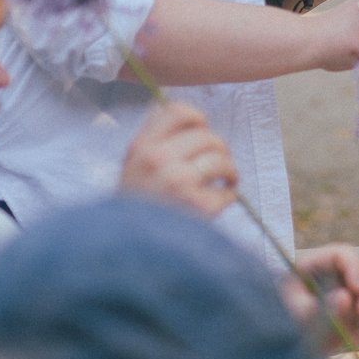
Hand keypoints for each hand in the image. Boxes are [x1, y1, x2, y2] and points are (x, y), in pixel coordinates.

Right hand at [117, 101, 237, 217]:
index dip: (197, 118)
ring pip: (222, 160)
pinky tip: (218, 201)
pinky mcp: (197, 205)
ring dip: (229, 171)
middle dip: (219, 150)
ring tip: (223, 181)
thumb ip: (154, 139)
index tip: (202, 130)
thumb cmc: (137, 207)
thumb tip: (179, 109)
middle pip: (207, 136)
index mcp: (141, 147)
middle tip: (217, 164)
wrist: (129, 248)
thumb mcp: (133, 166)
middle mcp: (158, 159)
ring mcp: (178, 181)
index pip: (177, 111)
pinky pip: (228, 191)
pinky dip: (228, 196)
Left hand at [284, 244, 358, 347]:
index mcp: (315, 265)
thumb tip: (345, 297)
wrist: (283, 350)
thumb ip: (320, 309)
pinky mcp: (357, 309)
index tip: (357, 290)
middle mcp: (336, 274)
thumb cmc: (283, 327)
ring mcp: (349, 290)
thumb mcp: (297, 317)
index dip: (354, 269)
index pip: (343, 255)